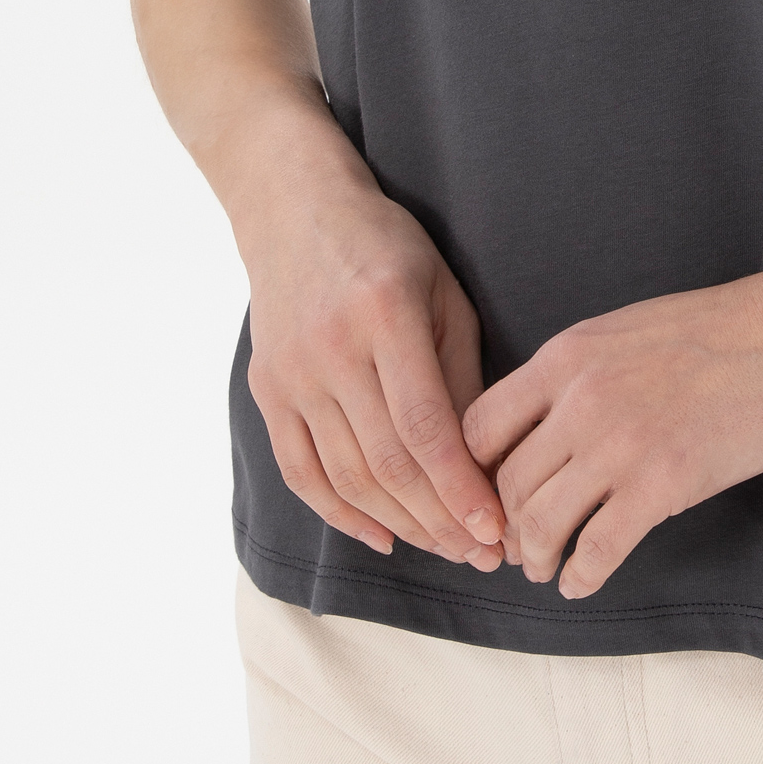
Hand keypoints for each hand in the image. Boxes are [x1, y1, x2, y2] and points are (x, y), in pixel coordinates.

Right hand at [243, 169, 508, 569]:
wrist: (293, 210)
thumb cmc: (387, 247)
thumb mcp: (443, 292)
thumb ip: (462, 373)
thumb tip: (488, 461)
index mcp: (385, 314)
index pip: (426, 426)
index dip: (461, 488)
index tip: (495, 529)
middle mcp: (331, 348)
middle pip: (388, 462)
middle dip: (441, 519)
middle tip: (485, 553)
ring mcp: (291, 374)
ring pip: (347, 476)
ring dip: (401, 524)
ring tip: (447, 548)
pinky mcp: (266, 391)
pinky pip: (302, 471)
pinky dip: (341, 514)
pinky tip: (384, 536)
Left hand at [460, 271, 762, 599]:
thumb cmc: (723, 330)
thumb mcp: (627, 331)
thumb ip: (578, 373)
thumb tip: (544, 424)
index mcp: (565, 356)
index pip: (480, 426)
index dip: (476, 472)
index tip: (492, 495)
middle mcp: (580, 400)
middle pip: (508, 483)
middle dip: (507, 526)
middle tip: (517, 548)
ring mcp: (619, 444)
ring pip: (542, 522)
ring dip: (537, 557)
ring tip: (545, 569)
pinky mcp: (663, 485)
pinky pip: (598, 549)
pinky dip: (581, 576)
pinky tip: (583, 583)